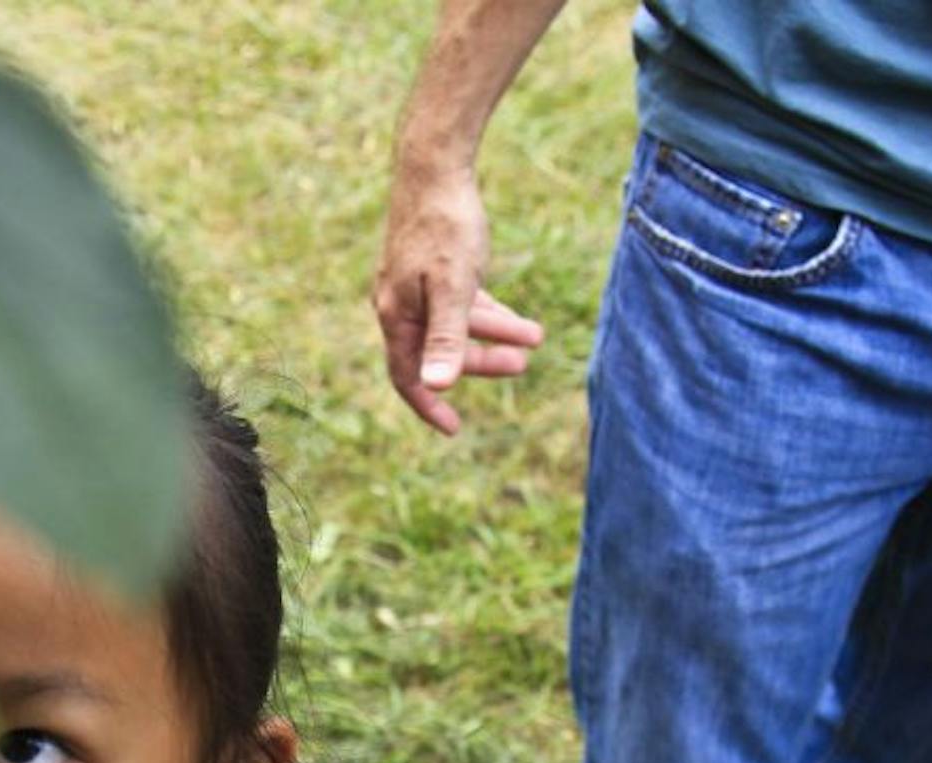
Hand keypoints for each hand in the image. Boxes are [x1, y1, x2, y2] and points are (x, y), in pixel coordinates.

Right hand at [373, 164, 543, 434]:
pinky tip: (516, 318)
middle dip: (481, 363)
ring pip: (454, 325)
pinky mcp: (431, 265)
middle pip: (438, 352)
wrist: (435, 164)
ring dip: (494, 335)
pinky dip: (487, 313)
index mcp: (395, 315)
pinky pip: (459, 302)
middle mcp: (398, 304)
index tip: (455, 428)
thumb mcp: (453, 288)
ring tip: (536, 337)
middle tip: (523, 365)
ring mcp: (414, 285)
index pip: (407, 376)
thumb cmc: (443, 226)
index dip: (429, 405)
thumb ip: (446, 340)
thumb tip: (436, 387)